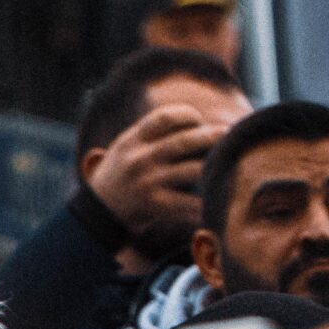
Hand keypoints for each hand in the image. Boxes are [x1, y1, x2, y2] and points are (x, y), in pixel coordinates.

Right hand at [86, 105, 230, 239]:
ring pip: (192, 170)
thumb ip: (151, 132)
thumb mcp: (125, 147)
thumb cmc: (119, 175)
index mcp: (133, 140)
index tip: (199, 119)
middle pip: (185, 141)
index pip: (165, 117)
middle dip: (213, 135)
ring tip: (230, 163)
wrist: (97, 213)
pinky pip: (188, 202)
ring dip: (214, 166)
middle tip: (231, 133)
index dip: (187, 114)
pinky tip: (218, 199)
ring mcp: (148, 182)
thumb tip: (193, 117)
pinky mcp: (154, 205)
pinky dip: (205, 202)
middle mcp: (140, 158)